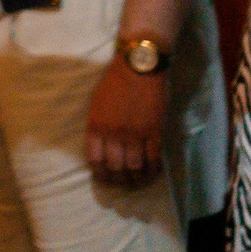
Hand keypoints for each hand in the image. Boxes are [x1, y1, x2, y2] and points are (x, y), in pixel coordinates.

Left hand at [84, 56, 167, 185]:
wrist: (137, 69)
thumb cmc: (113, 83)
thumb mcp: (96, 105)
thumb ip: (97, 127)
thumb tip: (101, 148)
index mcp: (96, 126)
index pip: (95, 159)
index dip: (100, 173)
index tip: (103, 179)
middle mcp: (114, 133)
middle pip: (115, 167)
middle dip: (118, 179)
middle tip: (122, 183)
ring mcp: (135, 134)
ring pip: (134, 166)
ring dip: (136, 178)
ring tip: (137, 181)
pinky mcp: (155, 132)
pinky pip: (154, 158)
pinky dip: (152, 170)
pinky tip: (151, 172)